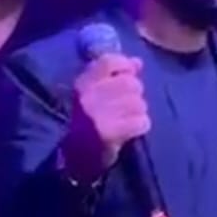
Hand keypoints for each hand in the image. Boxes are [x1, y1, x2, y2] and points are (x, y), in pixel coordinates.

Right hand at [63, 54, 149, 180]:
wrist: (76, 155)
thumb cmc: (88, 119)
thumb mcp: (96, 91)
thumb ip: (117, 74)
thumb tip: (138, 62)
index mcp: (83, 83)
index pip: (108, 61)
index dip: (125, 65)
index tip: (129, 74)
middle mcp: (88, 96)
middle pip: (130, 83)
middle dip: (135, 94)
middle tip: (129, 105)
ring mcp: (97, 115)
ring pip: (138, 103)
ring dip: (139, 112)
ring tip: (129, 118)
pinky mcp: (109, 133)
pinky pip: (140, 122)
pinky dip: (141, 125)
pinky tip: (132, 129)